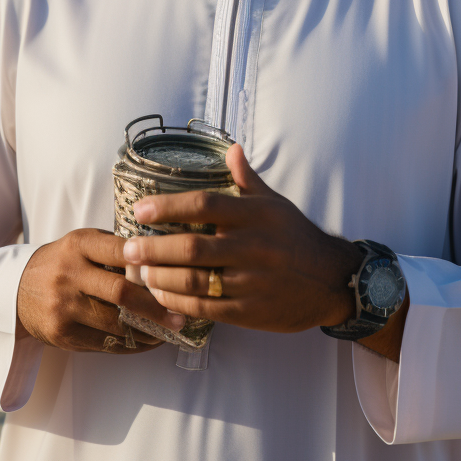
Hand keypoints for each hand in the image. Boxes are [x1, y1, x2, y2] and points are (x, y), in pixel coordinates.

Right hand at [16, 228, 184, 353]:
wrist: (18, 288)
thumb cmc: (66, 262)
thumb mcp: (84, 244)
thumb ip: (115, 250)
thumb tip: (161, 262)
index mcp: (79, 244)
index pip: (121, 251)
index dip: (150, 263)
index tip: (176, 274)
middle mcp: (69, 274)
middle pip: (121, 292)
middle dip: (155, 307)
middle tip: (179, 316)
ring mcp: (63, 307)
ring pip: (115, 323)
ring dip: (147, 331)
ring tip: (170, 331)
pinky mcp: (62, 334)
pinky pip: (104, 344)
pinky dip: (131, 345)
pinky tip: (148, 342)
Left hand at [121, 144, 361, 333]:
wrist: (332, 280)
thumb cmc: (296, 237)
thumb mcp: (275, 203)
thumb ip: (247, 178)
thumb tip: (230, 148)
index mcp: (256, 214)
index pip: (204, 205)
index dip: (168, 207)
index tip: (140, 210)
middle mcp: (254, 246)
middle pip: (193, 247)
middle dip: (154, 249)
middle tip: (128, 249)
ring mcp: (252, 281)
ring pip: (196, 281)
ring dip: (161, 279)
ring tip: (140, 274)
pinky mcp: (251, 311)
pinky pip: (207, 309)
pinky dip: (179, 303)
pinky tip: (161, 297)